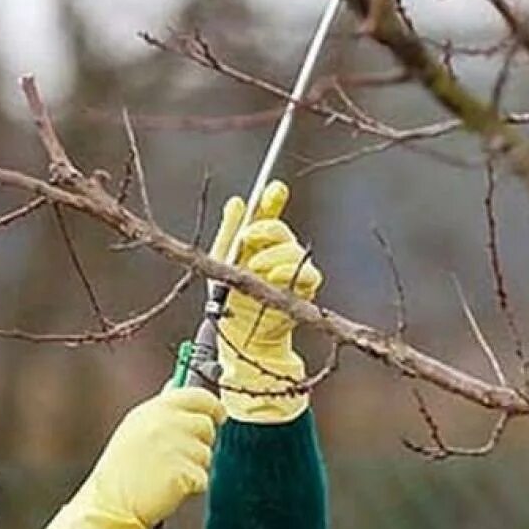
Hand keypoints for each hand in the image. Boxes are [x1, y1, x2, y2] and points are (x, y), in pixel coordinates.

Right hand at [33, 387, 225, 528]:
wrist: (110, 504)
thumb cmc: (123, 468)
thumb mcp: (135, 427)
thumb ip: (161, 409)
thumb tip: (177, 386)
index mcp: (155, 409)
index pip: (198, 396)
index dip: (213, 406)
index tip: (219, 416)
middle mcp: (166, 423)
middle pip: (207, 426)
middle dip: (202, 442)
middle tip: (181, 457)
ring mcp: (175, 447)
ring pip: (206, 454)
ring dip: (195, 466)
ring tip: (167, 474)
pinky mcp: (182, 471)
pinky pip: (202, 477)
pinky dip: (192, 486)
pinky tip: (170, 488)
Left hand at [213, 180, 322, 422]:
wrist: (238, 339)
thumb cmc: (227, 302)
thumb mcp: (220, 262)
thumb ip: (230, 233)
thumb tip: (237, 202)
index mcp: (256, 243)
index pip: (268, 214)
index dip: (273, 199)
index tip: (274, 189)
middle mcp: (276, 253)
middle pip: (281, 230)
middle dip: (267, 230)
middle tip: (249, 238)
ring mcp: (292, 272)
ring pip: (294, 250)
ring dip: (275, 255)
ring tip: (256, 267)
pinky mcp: (303, 292)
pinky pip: (308, 274)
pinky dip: (292, 272)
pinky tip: (275, 276)